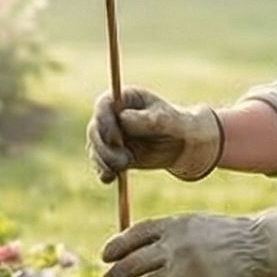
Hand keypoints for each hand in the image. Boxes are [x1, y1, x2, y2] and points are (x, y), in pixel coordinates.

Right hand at [86, 88, 222, 183]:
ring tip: (125, 165)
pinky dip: (103, 171)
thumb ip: (148, 119)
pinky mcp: (111, 153)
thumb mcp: (168, 120)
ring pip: (95, 148)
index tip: (115, 139)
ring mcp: (109, 135)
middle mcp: (112, 115)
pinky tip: (110, 177)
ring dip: (104, 161)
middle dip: (104, 147)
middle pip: (95, 129)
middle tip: (124, 160)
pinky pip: (99, 163)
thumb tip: (123, 119)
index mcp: (125, 99)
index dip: (104, 121)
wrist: (182, 143)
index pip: (104, 105)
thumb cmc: (176, 124)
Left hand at [101, 205, 276, 276]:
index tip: (105, 256)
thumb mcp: (191, 222)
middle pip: (134, 263)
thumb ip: (165, 232)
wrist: (255, 246)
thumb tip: (132, 247)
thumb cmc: (220, 234)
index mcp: (172, 224)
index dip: (116, 246)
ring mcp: (184, 269)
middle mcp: (174, 246)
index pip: (134, 235)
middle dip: (116, 274)